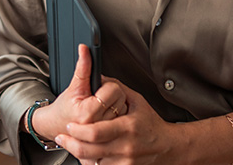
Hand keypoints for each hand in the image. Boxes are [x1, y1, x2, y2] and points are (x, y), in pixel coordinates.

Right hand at [30, 45, 127, 143]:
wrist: (56, 127)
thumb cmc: (64, 109)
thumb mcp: (73, 86)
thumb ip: (83, 67)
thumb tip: (85, 49)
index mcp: (88, 112)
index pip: (113, 90)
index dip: (106, 85)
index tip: (98, 88)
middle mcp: (98, 125)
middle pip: (121, 99)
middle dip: (111, 94)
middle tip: (98, 97)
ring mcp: (105, 135)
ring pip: (125, 110)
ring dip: (116, 106)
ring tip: (101, 107)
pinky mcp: (109, 138)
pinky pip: (123, 121)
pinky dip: (118, 116)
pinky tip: (107, 116)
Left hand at [54, 79, 178, 164]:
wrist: (169, 147)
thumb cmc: (152, 124)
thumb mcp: (137, 101)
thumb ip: (116, 88)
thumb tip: (98, 76)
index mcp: (127, 127)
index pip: (96, 132)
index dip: (78, 131)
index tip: (69, 126)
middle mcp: (125, 147)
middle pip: (90, 150)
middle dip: (71, 144)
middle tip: (63, 137)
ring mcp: (125, 162)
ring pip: (93, 162)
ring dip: (78, 154)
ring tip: (71, 145)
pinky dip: (91, 163)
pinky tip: (86, 155)